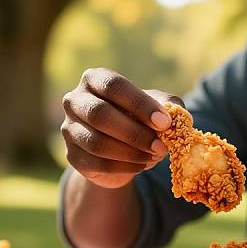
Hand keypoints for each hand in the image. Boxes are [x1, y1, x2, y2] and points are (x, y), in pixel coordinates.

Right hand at [61, 68, 183, 188]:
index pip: (114, 86)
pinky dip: (125, 168)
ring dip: (131, 153)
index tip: (165, 122)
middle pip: (100, 114)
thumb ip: (170, 107)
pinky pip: (98, 164)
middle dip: (135, 133)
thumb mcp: (157, 108)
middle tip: (161, 147)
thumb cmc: (140, 120)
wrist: (120, 151)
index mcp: (95, 79)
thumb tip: (177, 117)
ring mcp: (69, 129)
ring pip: (97, 143)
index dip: (140, 104)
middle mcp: (75, 100)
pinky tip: (142, 166)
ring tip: (154, 156)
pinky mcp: (73, 156)